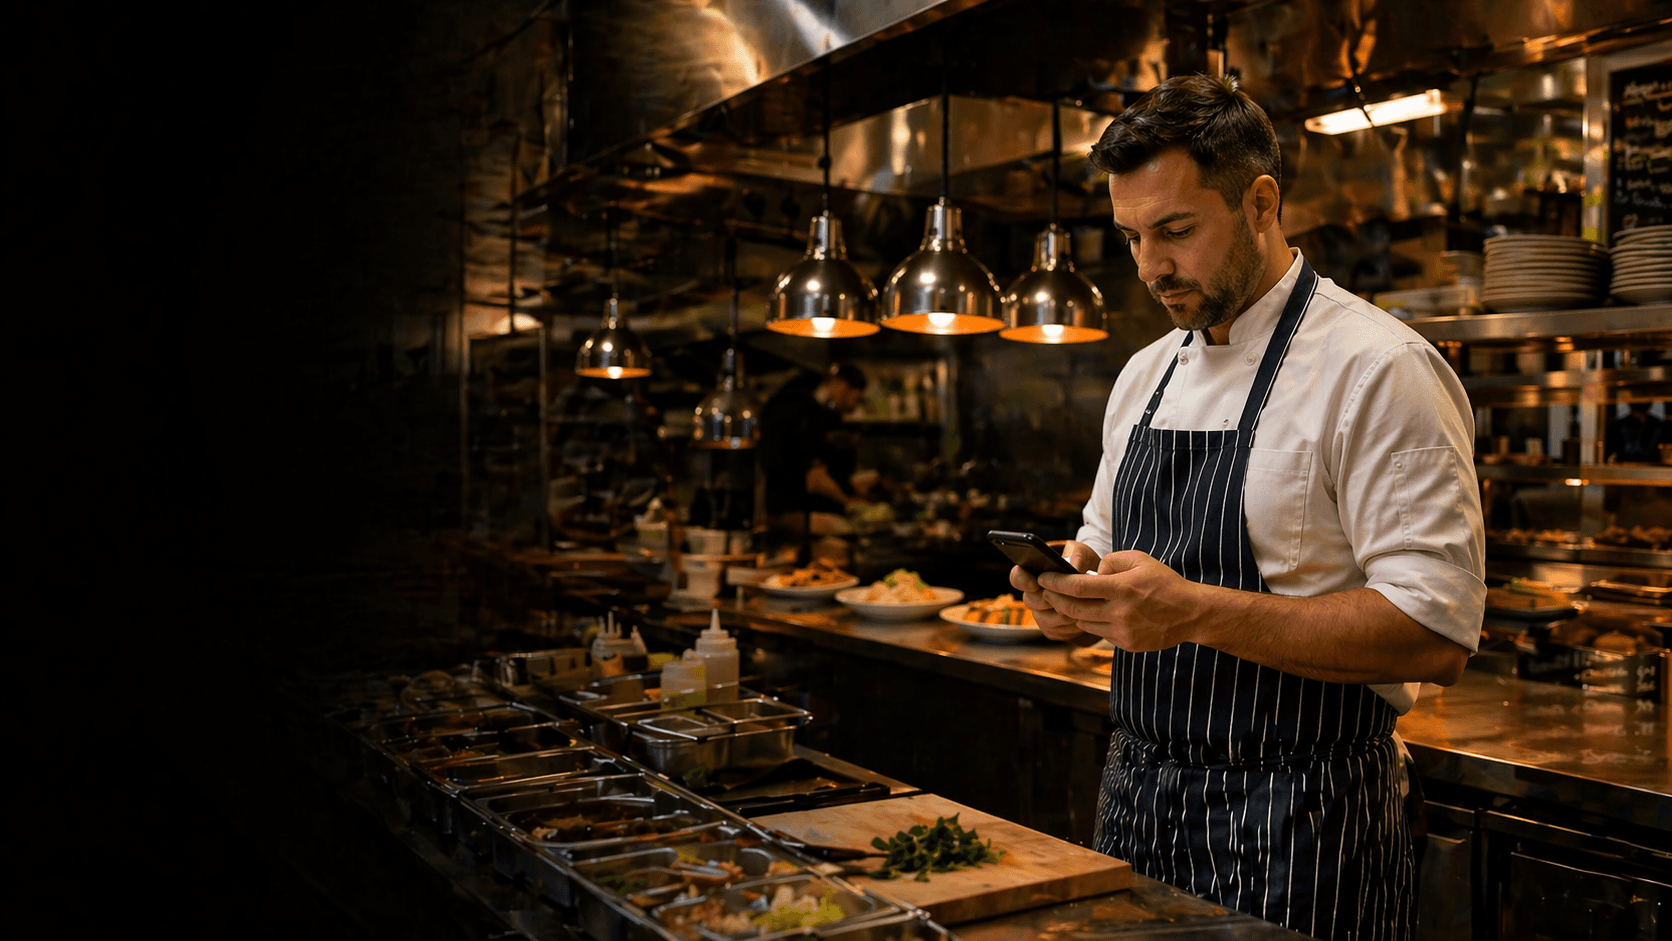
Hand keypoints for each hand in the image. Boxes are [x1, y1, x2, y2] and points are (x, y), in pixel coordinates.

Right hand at [1010, 541, 1099, 641]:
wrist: (1094, 584)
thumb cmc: (1083, 563)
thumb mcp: (1081, 552)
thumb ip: (1076, 556)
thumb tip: (1073, 568)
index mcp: (1032, 573)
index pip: (1017, 577)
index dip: (1023, 580)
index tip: (1035, 582)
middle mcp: (1032, 596)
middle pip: (1032, 601)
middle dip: (1052, 598)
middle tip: (1071, 595)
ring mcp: (1040, 615)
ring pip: (1048, 619)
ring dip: (1066, 612)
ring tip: (1085, 604)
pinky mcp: (1052, 630)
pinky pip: (1060, 631)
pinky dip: (1074, 624)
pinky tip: (1086, 615)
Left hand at [1032, 550, 1202, 650]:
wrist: (1191, 613)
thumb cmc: (1164, 582)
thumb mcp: (1140, 560)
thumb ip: (1111, 561)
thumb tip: (1090, 572)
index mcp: (1122, 588)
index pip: (1077, 587)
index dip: (1055, 582)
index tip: (1043, 577)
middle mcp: (1121, 612)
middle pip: (1073, 609)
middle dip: (1054, 598)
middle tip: (1046, 590)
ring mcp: (1123, 631)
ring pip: (1083, 622)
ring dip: (1073, 612)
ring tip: (1071, 600)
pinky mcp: (1126, 644)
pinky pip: (1099, 633)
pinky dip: (1093, 622)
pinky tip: (1097, 613)